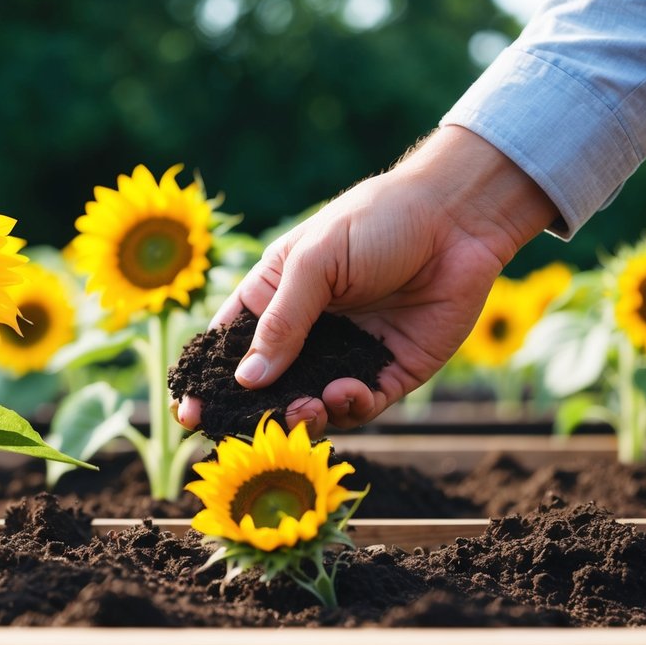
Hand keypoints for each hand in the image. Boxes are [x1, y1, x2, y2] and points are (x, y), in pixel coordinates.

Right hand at [176, 126, 558, 437]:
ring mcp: (347, 355)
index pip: (228, 348)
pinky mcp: (390, 372)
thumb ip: (281, 322)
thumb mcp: (314, 262)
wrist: (456, 217)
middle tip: (251, 427)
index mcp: (273, 298)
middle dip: (255, 413)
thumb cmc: (376, 221)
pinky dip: (349, 407)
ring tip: (305, 410)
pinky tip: (348, 392)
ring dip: (303, 416)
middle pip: (267, 388)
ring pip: (311, 405)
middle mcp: (306, 333)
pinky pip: (361, 406)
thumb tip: (247, 381)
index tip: (188, 411)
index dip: (206, 381)